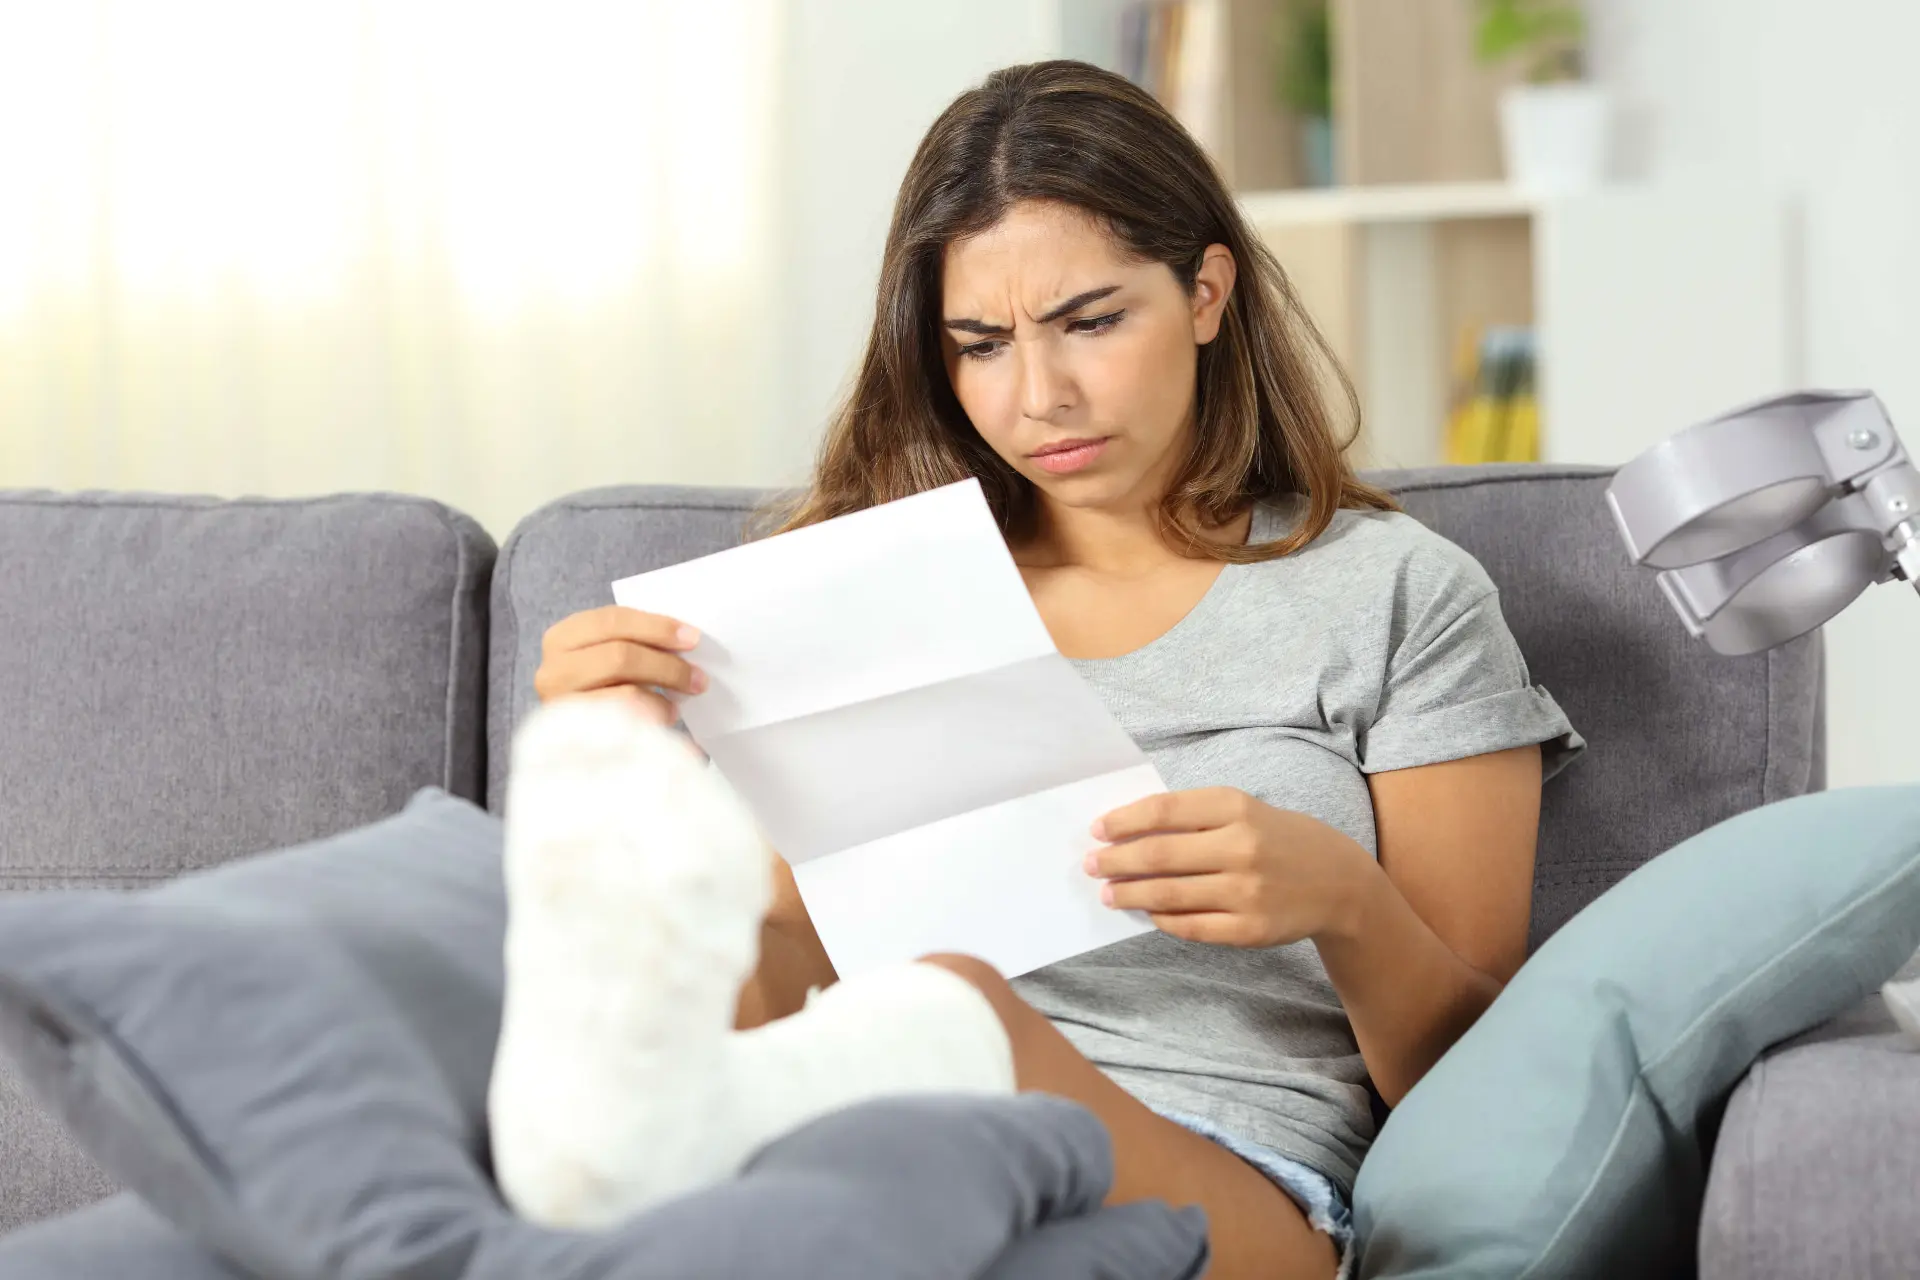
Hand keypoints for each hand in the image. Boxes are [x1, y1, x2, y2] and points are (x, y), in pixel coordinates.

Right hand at [533, 605, 705, 723]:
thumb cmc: (601, 689)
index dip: (656, 626)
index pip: (613, 620)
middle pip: (620, 655)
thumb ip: (636, 643)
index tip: (692, 637)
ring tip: (682, 699)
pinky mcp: (576, 739)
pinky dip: (654, 717)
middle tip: (698, 677)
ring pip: (625, 692)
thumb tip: (686, 640)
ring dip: (663, 695)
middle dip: (667, 664)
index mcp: (562, 638)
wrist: (574, 747)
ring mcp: (561, 707)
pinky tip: (667, 717)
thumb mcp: (609, 656)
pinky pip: (627, 725)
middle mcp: (552, 671)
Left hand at [1086, 787, 1375, 947]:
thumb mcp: (1244, 810)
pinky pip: (1190, 926)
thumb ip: (1193, 817)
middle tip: (1091, 865)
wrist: (1338, 882)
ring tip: (1109, 893)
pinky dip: (1163, 919)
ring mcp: (1246, 892)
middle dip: (1116, 861)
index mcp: (1236, 808)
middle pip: (1159, 856)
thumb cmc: (1277, 839)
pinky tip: (1148, 912)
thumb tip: (1129, 832)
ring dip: (1130, 894)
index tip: (1097, 829)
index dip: (1123, 821)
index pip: (1164, 811)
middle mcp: (1241, 848)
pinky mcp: (1250, 929)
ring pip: (1168, 895)